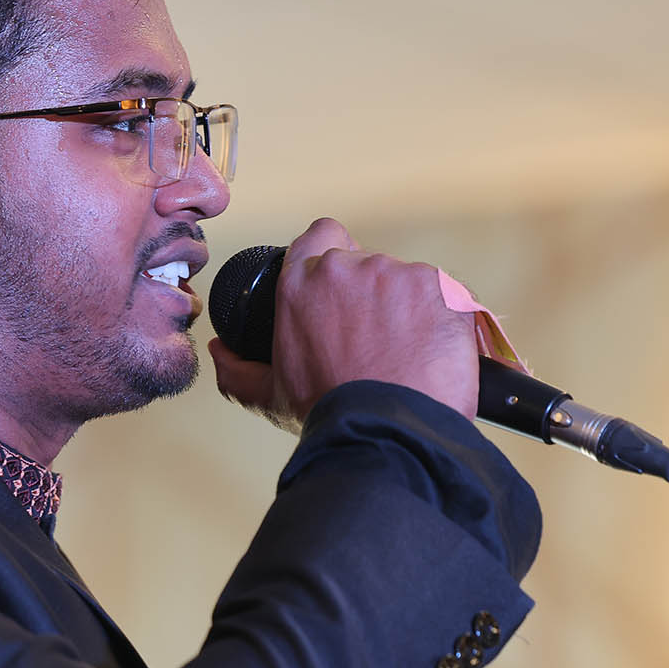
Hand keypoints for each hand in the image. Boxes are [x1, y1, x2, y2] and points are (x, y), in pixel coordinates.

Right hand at [208, 217, 478, 429]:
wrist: (386, 431)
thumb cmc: (332, 412)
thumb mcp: (271, 394)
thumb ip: (238, 369)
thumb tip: (222, 352)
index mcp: (302, 283)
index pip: (320, 235)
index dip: (332, 255)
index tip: (340, 286)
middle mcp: (348, 269)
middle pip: (365, 263)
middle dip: (371, 295)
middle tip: (374, 338)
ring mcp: (397, 275)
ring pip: (406, 281)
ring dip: (407, 308)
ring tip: (405, 352)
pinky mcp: (441, 288)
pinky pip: (446, 295)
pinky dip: (442, 318)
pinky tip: (432, 351)